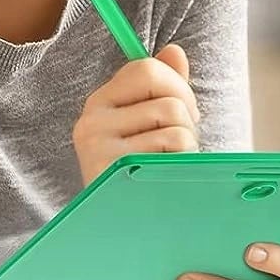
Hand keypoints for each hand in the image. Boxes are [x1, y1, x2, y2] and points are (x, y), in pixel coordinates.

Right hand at [72, 44, 198, 183]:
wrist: (121, 228)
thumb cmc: (140, 174)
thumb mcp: (148, 127)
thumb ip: (163, 88)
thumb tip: (175, 51)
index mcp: (100, 103)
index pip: (147, 68)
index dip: (178, 86)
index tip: (182, 110)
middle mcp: (92, 120)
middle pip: (167, 95)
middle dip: (188, 117)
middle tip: (181, 143)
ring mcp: (99, 145)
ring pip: (175, 122)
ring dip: (187, 145)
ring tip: (169, 164)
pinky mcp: (114, 169)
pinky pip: (173, 147)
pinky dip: (183, 162)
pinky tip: (166, 178)